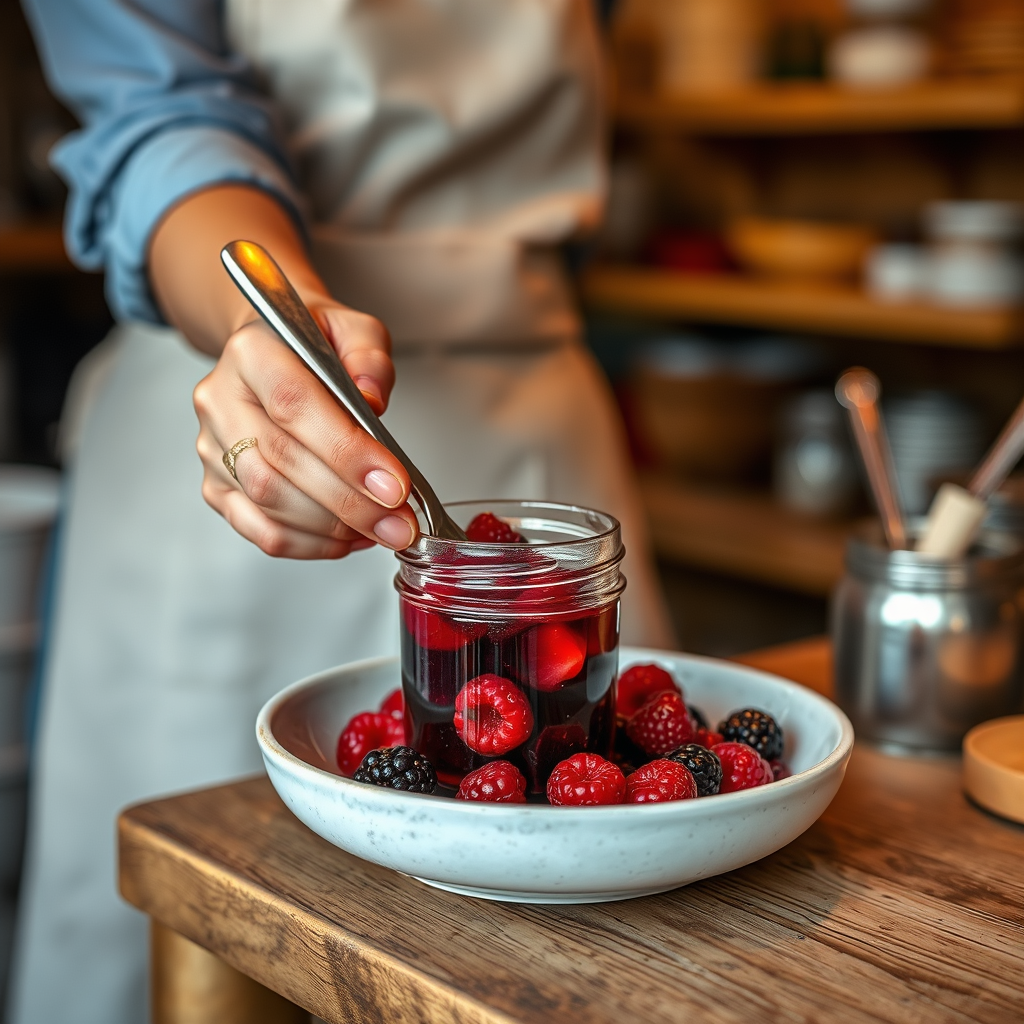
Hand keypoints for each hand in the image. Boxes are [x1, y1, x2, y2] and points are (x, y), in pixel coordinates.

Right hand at [193, 301, 418, 558]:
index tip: (395, 485)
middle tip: (400, 523)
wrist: (276, 353)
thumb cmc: (316, 345)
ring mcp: (213, 448)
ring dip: (334, 527)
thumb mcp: (354, 330)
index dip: (348, 453)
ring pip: (269, 503)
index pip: (294, 406)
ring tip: (383, 528)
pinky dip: (312, 544)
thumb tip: (371, 400)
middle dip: (351, 503)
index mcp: (251, 353)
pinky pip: (262, 530)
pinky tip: (350, 536)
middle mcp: (221, 400)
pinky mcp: (217, 487)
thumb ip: (369, 358)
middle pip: (280, 464)